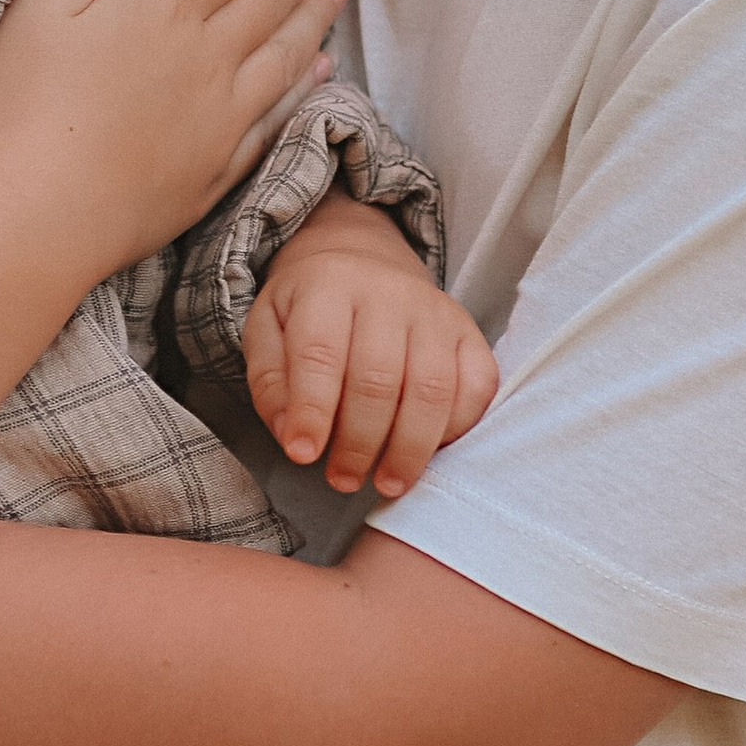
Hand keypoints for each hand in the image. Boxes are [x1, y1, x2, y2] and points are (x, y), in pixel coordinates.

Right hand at [0, 0, 354, 285]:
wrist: (31, 218)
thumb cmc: (18, 105)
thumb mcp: (46, 3)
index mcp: (165, 7)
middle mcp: (209, 57)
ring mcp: (220, 118)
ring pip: (287, 52)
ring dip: (318, 12)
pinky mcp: (215, 171)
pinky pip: (277, 116)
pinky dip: (304, 86)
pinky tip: (319, 69)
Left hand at [244, 190, 497, 498]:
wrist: (363, 263)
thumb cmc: (308, 311)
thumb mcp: (267, 331)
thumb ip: (271, 383)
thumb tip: (294, 437)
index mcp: (328, 285)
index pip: (320, 354)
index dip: (312, 412)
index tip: (302, 455)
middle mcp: (388, 293)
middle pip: (379, 378)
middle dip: (359, 442)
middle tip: (342, 479)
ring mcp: (436, 312)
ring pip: (432, 389)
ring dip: (409, 448)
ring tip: (386, 482)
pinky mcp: (469, 333)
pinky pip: (477, 387)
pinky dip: (456, 430)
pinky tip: (429, 453)